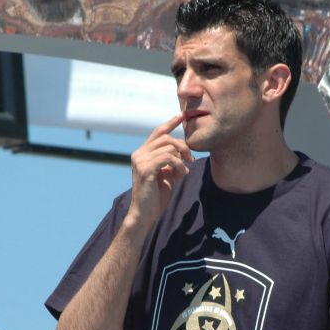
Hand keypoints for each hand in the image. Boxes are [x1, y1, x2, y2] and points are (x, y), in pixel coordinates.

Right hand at [127, 113, 193, 227]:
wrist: (145, 214)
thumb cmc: (155, 196)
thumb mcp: (165, 174)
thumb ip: (170, 161)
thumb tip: (181, 153)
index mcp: (142, 153)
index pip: (158, 132)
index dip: (171, 122)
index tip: (182, 114)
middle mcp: (139, 154)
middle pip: (166, 138)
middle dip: (183, 146)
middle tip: (191, 160)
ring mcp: (140, 161)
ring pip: (168, 147)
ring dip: (182, 159)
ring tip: (184, 172)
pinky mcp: (145, 169)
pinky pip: (167, 158)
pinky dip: (178, 165)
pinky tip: (181, 175)